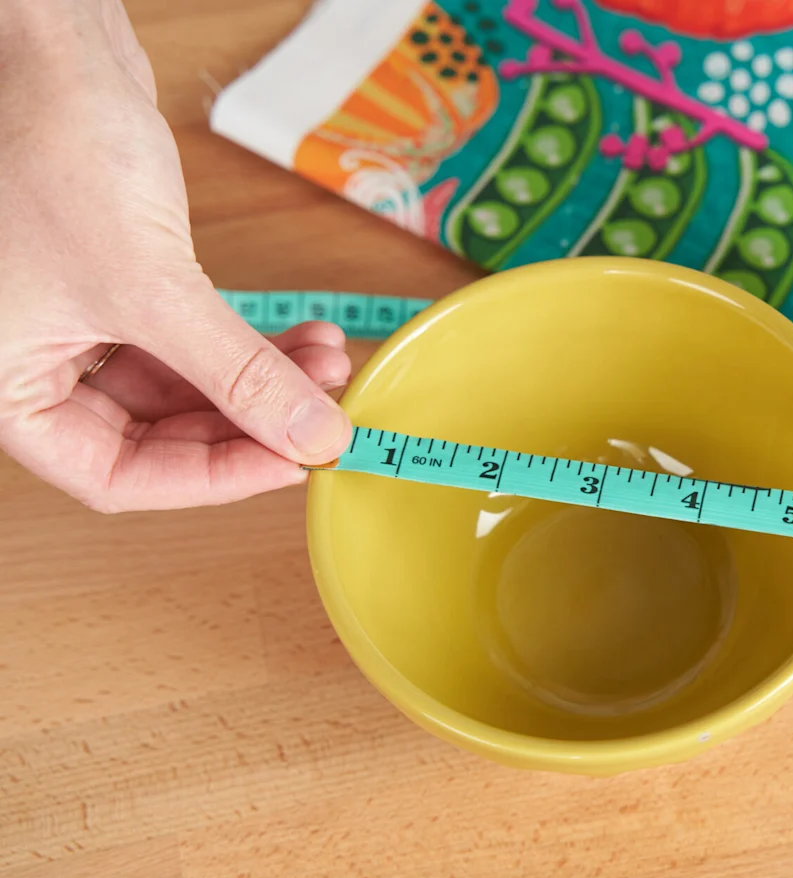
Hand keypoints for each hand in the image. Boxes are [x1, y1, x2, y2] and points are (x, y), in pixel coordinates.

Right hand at [0, 1, 351, 511]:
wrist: (48, 50)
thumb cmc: (49, 149)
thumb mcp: (150, 285)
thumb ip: (236, 372)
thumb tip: (314, 437)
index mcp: (12, 388)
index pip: (117, 478)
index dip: (212, 480)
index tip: (292, 462)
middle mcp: (40, 365)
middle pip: (158, 437)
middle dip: (250, 423)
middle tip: (323, 414)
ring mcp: (82, 326)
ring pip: (184, 388)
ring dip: (261, 383)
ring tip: (328, 365)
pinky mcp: (123, 285)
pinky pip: (192, 339)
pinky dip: (248, 344)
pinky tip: (304, 340)